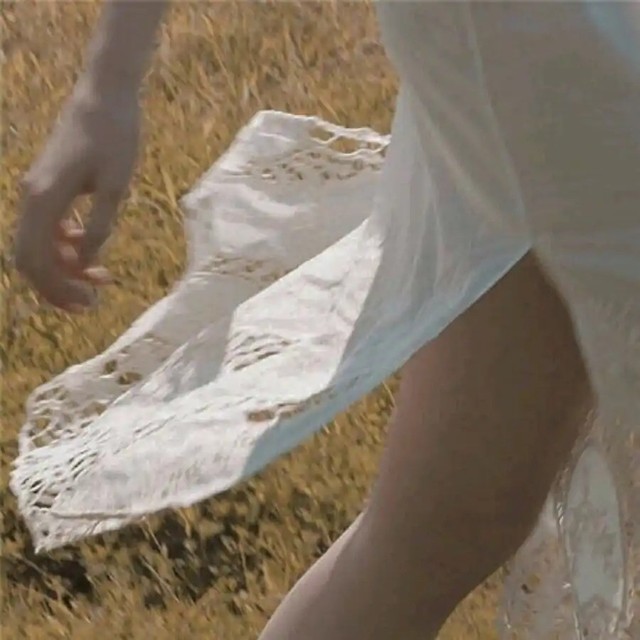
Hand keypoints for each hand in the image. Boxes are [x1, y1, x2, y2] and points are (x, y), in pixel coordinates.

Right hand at [14, 81, 139, 311]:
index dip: (57, 290)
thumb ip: (98, 228)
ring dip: (67, 266)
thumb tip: (84, 263)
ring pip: (41, 244)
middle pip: (31, 258)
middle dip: (60, 285)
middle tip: (94, 300)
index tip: (89, 303)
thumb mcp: (115, 188)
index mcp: (43, 199)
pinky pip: (50, 227)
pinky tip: (93, 250)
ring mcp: (37, 191)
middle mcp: (31, 197)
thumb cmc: (116, 138)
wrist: (105, 95)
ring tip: (102, 277)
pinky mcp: (49, 186)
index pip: (35, 261)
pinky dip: (68, 245)